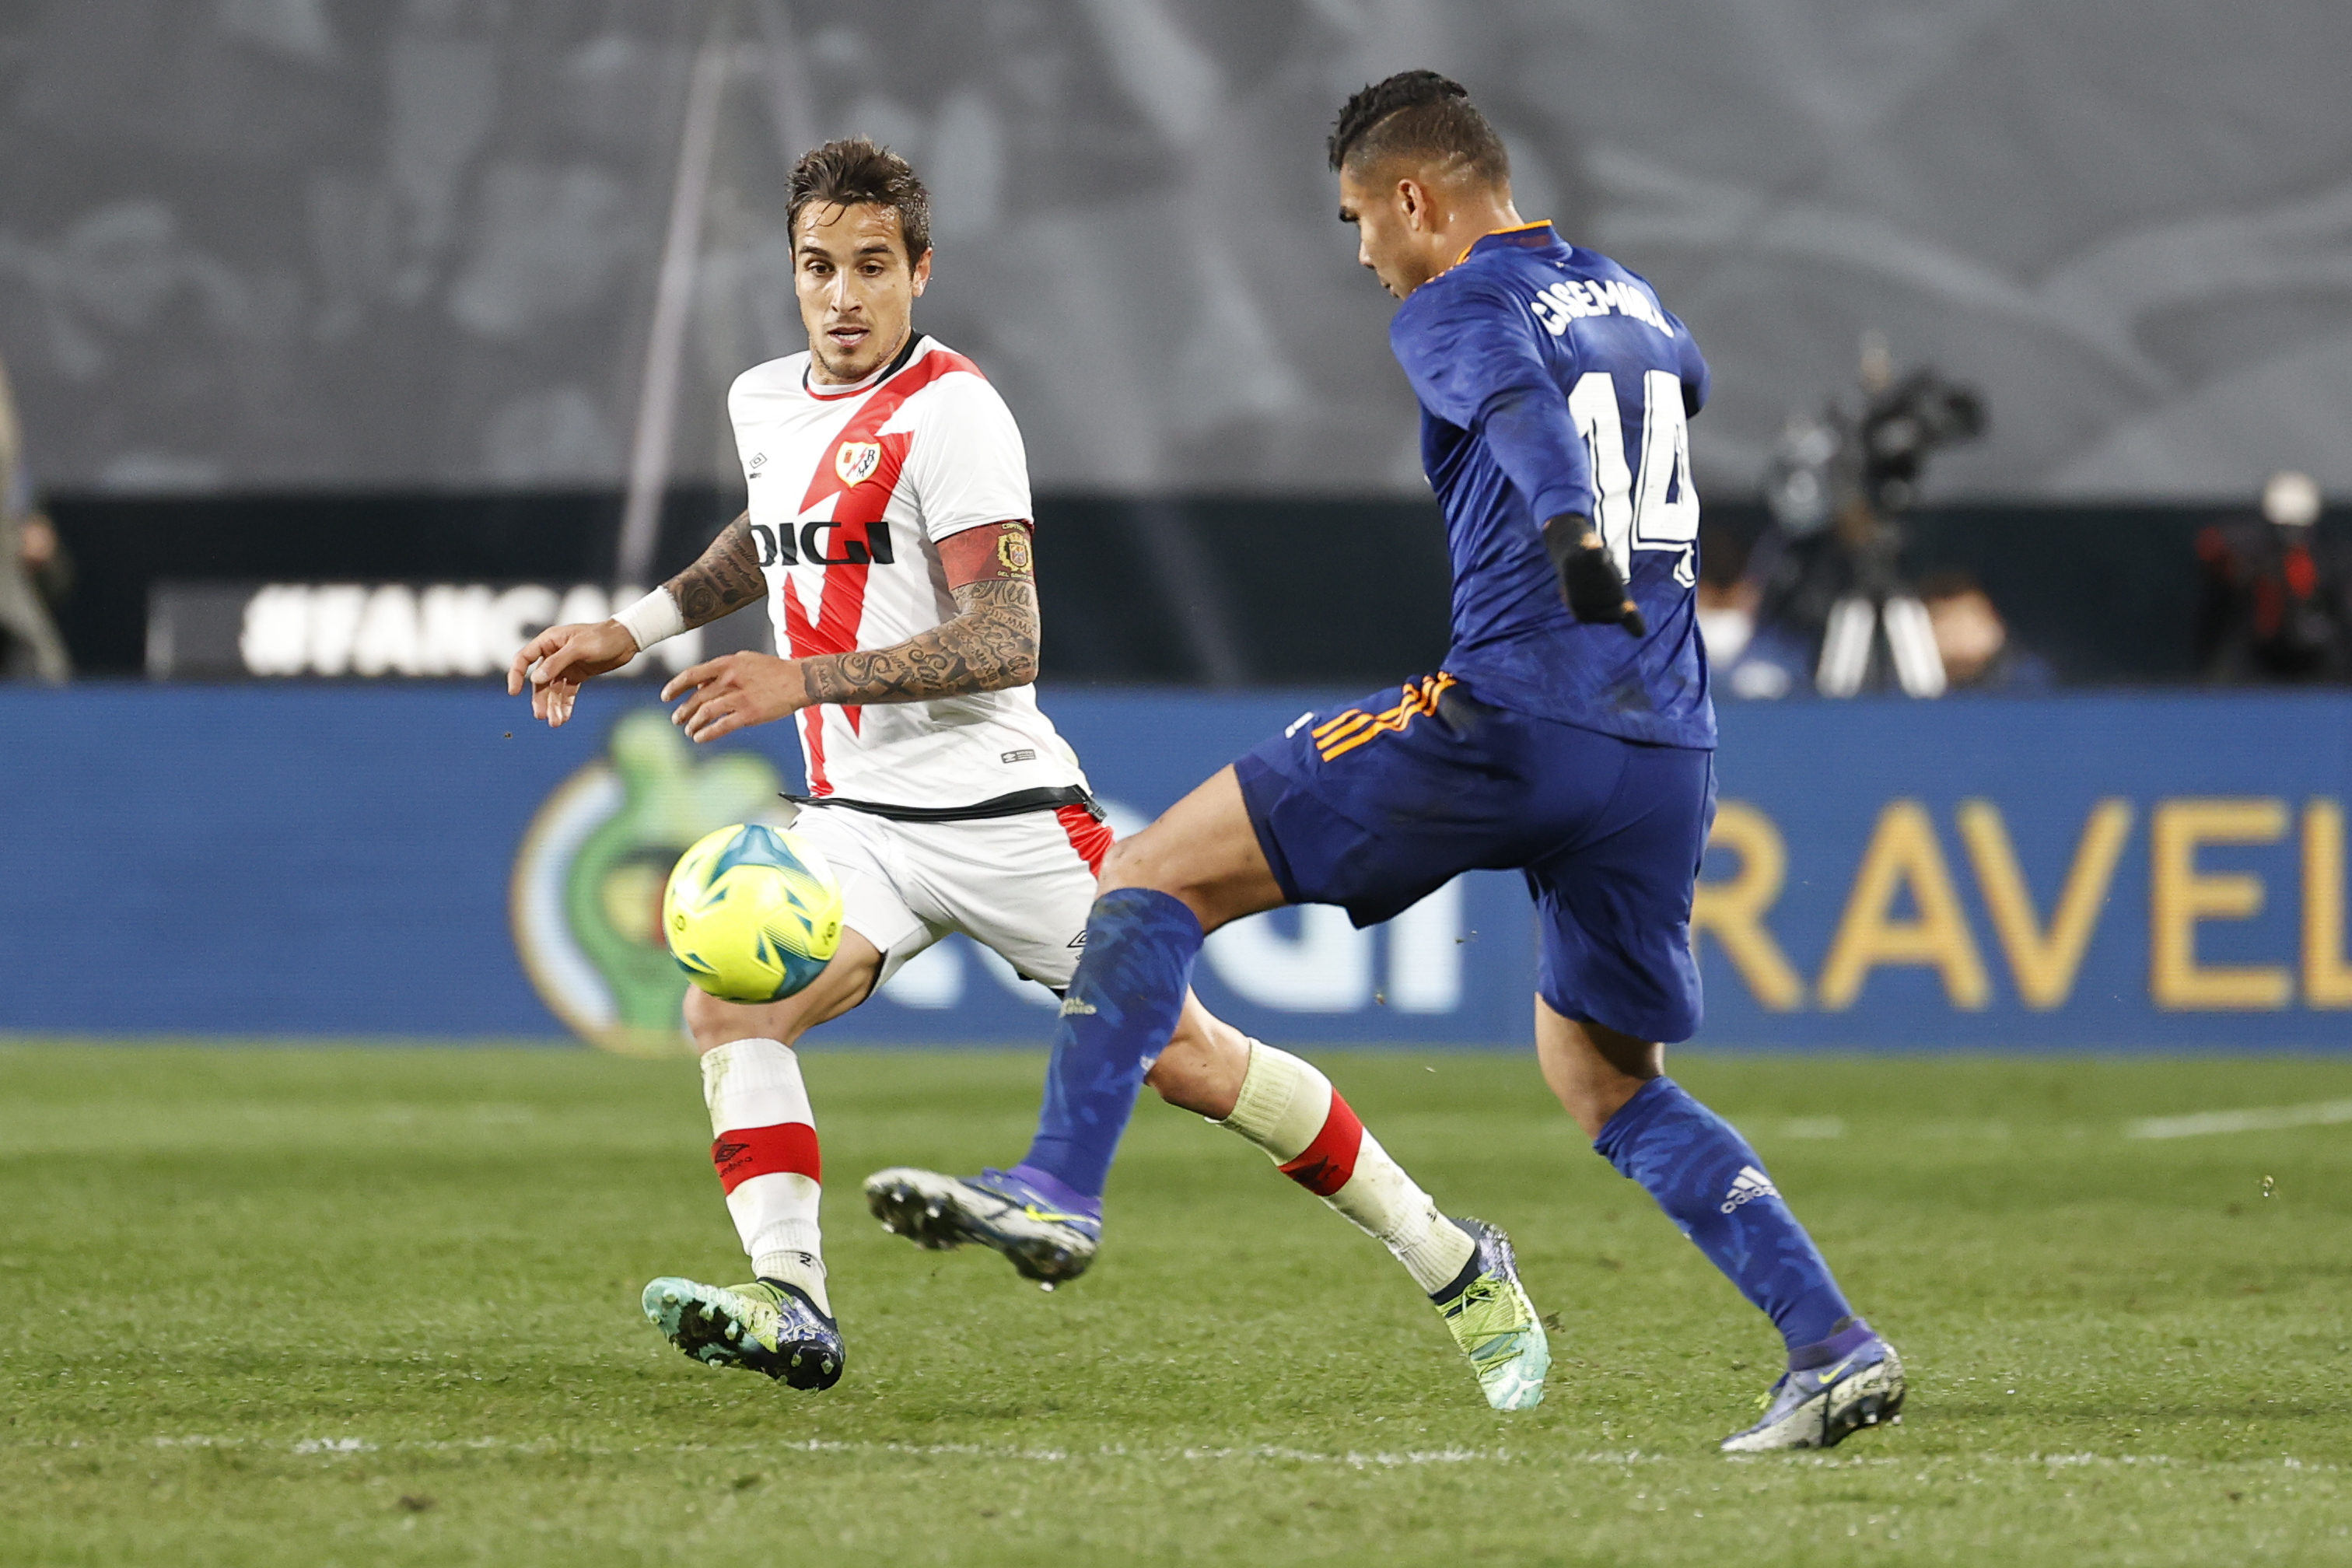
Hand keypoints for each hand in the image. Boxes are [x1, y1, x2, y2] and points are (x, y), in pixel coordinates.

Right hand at [507, 620, 640, 727]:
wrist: (626, 640)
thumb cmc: (603, 637)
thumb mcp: (579, 648)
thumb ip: (557, 662)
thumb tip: (536, 679)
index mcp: (549, 641)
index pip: (524, 658)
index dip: (516, 674)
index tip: (513, 692)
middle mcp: (553, 654)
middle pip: (539, 680)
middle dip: (540, 698)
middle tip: (541, 715)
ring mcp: (565, 666)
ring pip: (553, 689)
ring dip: (553, 705)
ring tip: (555, 722)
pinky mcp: (577, 675)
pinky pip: (567, 692)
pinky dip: (565, 705)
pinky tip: (564, 717)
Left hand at [661, 652, 807, 742]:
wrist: (800, 680)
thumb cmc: (773, 671)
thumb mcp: (745, 661)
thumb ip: (722, 670)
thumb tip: (701, 684)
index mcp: (728, 664)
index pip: (692, 674)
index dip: (675, 686)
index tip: (665, 696)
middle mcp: (731, 679)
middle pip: (697, 697)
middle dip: (683, 710)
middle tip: (676, 719)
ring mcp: (740, 697)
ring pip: (706, 712)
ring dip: (693, 724)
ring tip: (689, 731)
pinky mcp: (750, 714)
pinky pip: (722, 726)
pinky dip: (707, 733)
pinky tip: (700, 738)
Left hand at [1542, 512, 1647, 638]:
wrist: (1570, 549)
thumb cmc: (1594, 579)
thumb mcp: (1611, 601)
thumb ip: (1627, 617)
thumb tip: (1641, 634)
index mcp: (1582, 615)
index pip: (1620, 614)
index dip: (1622, 602)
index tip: (1609, 595)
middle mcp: (1577, 601)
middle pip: (1617, 594)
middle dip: (1616, 583)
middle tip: (1604, 575)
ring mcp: (1576, 580)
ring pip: (1612, 575)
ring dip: (1612, 568)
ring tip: (1599, 562)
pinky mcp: (1578, 557)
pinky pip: (1593, 556)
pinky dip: (1595, 551)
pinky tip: (1595, 544)